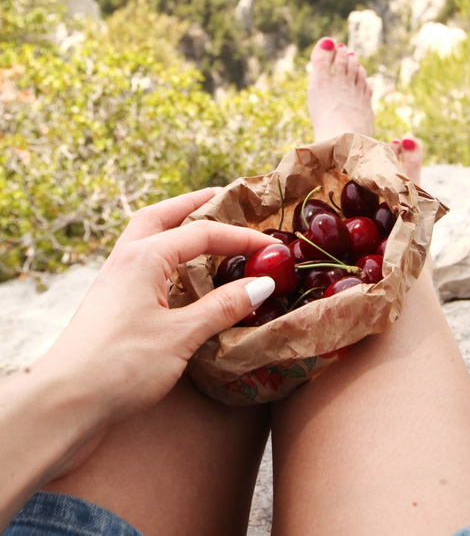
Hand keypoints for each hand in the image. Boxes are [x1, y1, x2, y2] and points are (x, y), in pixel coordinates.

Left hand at [38, 187, 273, 426]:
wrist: (63, 404)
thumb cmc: (121, 367)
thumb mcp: (181, 336)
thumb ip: (223, 307)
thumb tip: (263, 283)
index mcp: (144, 257)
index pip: (203, 233)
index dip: (241, 238)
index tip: (272, 248)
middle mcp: (126, 258)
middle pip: (162, 215)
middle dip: (194, 205)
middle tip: (225, 199)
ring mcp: (114, 279)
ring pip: (147, 237)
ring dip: (175, 226)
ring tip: (203, 229)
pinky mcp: (110, 302)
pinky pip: (142, 262)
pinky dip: (165, 255)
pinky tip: (180, 275)